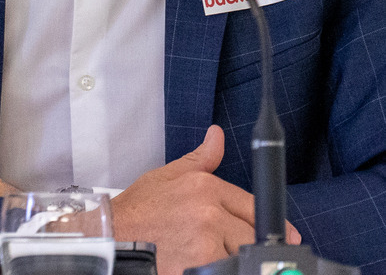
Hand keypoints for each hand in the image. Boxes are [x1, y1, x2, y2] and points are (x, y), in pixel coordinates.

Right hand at [111, 125, 300, 274]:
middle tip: (243, 248)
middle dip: (250, 242)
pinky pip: (226, 268)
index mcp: (204, 186)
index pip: (251, 205)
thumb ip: (200, 159)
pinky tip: (207, 263)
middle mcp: (208, 212)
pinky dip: (222, 267)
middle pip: (252, 233)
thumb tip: (217, 136)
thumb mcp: (167, 176)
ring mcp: (206, 243)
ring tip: (217, 254)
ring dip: (235, 257)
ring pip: (242, 255)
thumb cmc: (137, 212)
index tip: (286, 235)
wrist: (111, 237)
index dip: (269, 222)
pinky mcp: (200, 267)